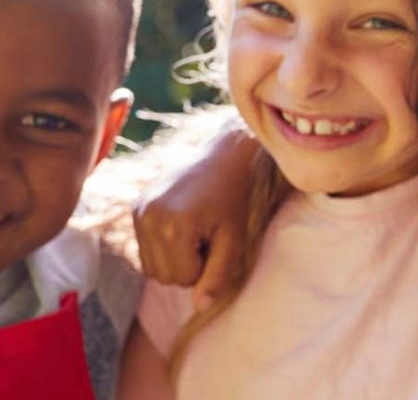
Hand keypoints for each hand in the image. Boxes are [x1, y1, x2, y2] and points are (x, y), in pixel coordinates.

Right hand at [133, 111, 256, 310]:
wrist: (224, 155)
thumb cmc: (235, 198)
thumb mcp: (235, 238)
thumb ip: (218, 275)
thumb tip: (200, 308)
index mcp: (172, 226)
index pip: (182, 279)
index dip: (205, 267)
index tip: (218, 240)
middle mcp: (148, 218)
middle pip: (163, 276)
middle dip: (189, 265)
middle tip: (209, 235)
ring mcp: (138, 211)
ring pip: (151, 266)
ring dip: (175, 258)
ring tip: (197, 231)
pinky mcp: (136, 207)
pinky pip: (145, 248)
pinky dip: (165, 246)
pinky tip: (183, 224)